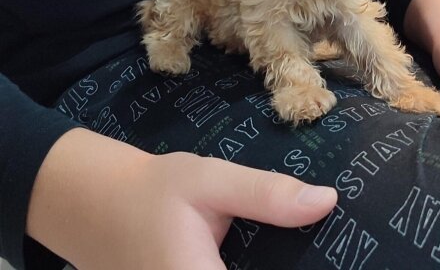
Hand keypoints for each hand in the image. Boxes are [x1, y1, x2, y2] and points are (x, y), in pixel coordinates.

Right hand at [27, 128, 336, 268]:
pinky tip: (269, 254)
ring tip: (300, 248)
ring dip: (274, 266)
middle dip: (292, 265)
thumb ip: (266, 195)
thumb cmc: (155, 191)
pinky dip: (252, 268)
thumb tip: (328, 201)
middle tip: (325, 250)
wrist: (100, 206)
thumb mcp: (210, 181)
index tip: (336, 257)